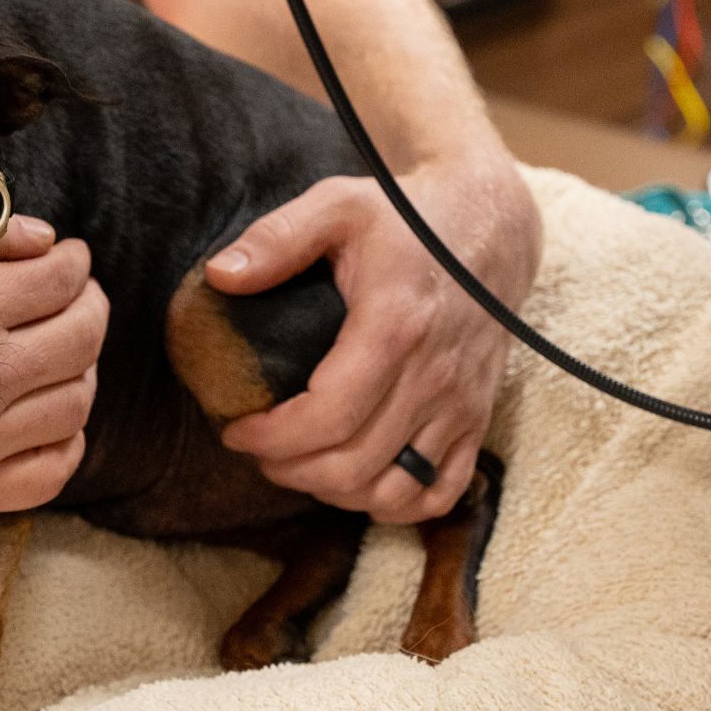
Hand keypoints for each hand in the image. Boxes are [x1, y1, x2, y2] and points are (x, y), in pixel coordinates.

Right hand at [0, 215, 107, 512]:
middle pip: (80, 337)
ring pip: (76, 402)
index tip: (65, 256)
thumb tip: (44, 240)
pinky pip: (51, 471)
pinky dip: (66, 439)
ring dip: (83, 368)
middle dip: (88, 305)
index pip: (57, 279)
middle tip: (76, 294)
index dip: (71, 261)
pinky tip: (50, 415)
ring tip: (63, 349)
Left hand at [210, 154, 539, 522]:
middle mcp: (435, 375)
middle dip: (291, 470)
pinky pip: (440, 492)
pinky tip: (357, 481)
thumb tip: (219, 276)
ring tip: (299, 465)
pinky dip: (394, 504)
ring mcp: (462, 403)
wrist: (491, 227)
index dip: (273, 438)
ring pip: (394, 490)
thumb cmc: (407, 218)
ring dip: (336, 493)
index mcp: (395, 326)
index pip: (328, 416)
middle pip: (354, 464)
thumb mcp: (337, 206)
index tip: (236, 430)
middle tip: (258, 450)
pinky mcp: (478, 419)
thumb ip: (276, 238)